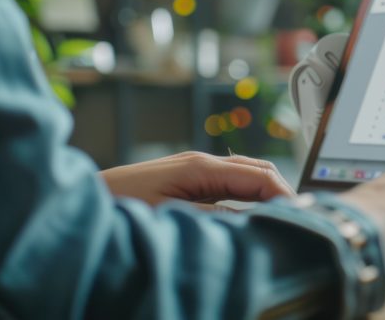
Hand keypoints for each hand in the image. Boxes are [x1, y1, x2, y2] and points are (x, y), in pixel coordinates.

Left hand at [101, 151, 294, 206]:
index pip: (260, 176)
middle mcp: (201, 163)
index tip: (302, 220)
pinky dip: (250, 197)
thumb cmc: (117, 208)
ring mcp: (195, 171)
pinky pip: (231, 185)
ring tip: (284, 220)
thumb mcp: (170, 216)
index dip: (285, 196)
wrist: (82, 202)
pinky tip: (254, 218)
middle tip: (301, 221)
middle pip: (260, 169)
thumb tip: (251, 221)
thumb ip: (213, 216)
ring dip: (268, 194)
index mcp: (200, 167)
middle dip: (283, 192)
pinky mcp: (189, 182)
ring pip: (247, 175)